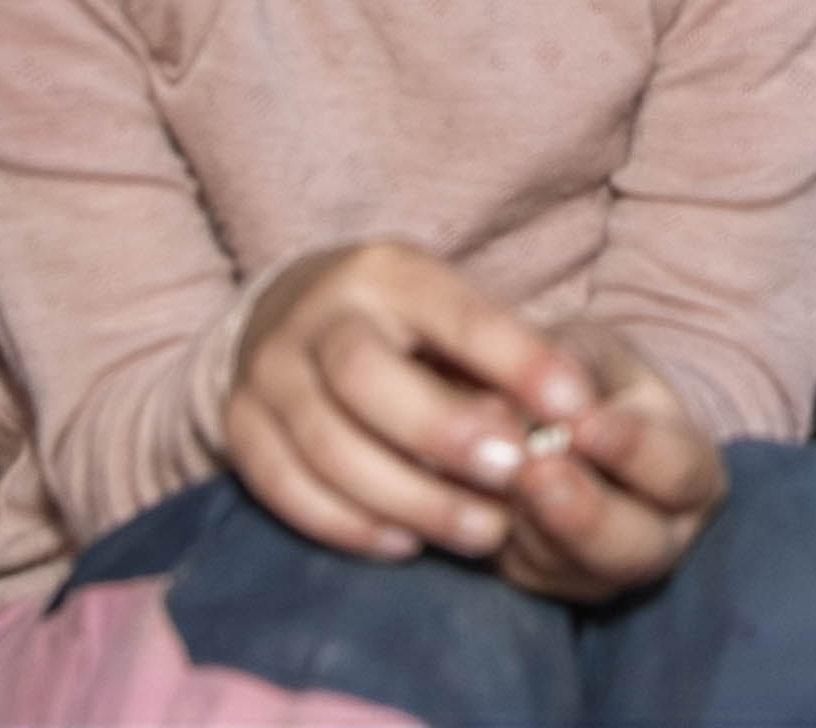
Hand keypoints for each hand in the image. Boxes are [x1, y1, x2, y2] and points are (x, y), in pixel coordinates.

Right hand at [224, 242, 594, 563]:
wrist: (288, 318)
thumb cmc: (405, 329)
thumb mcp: (450, 317)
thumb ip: (498, 364)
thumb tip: (563, 424)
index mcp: (387, 271)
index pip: (454, 312)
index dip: (516, 359)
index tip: (575, 407)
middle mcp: (319, 313)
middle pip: (366, 376)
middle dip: (444, 433)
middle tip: (514, 475)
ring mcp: (269, 370)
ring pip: (326, 444)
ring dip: (409, 498)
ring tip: (482, 533)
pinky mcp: (239, 426)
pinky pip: (285, 487)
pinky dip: (347, 524)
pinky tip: (405, 545)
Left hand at [492, 318, 727, 602]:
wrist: (547, 419)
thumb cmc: (584, 376)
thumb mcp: (592, 350)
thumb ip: (573, 362)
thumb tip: (542, 396)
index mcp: (691, 473)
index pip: (675, 470)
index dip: (632, 448)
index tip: (586, 423)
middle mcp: (658, 539)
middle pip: (630, 548)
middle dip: (579, 513)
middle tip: (534, 471)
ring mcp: (599, 573)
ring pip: (563, 564)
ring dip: (524, 519)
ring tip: (489, 469)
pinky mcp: (540, 583)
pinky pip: (516, 568)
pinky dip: (489, 530)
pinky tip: (464, 487)